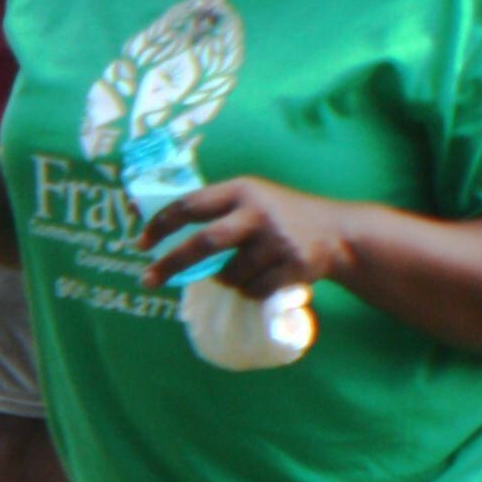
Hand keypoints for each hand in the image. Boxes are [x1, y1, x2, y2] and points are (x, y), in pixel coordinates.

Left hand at [138, 176, 357, 299]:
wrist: (341, 232)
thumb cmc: (283, 217)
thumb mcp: (253, 199)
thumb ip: (216, 211)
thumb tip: (160, 234)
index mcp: (242, 190)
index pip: (190, 205)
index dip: (161, 225)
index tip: (140, 244)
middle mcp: (258, 212)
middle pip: (203, 243)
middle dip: (171, 264)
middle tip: (147, 280)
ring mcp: (278, 239)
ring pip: (229, 275)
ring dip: (227, 280)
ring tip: (243, 271)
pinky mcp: (295, 265)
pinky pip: (255, 290)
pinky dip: (251, 291)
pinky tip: (267, 278)